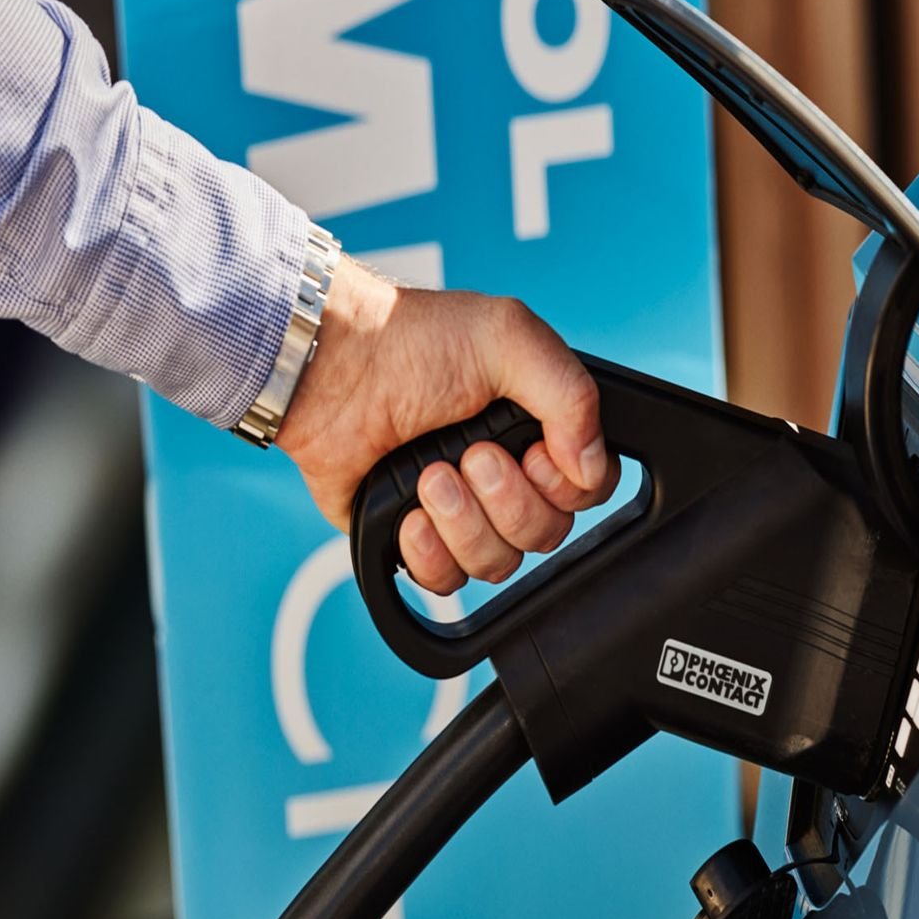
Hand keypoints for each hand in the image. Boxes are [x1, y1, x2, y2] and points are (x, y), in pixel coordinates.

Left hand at [277, 257, 618, 593]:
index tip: (531, 455)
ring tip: (429, 476)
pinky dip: (429, 552)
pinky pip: (445, 581)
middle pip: (545, 534)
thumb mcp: (508, 337)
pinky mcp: (413, 538)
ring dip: (464, 522)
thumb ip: (571, 394)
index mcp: (535, 429)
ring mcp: (460, 511)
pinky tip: (410, 516)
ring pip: (497, 563)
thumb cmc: (409, 341)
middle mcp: (504, 475)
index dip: (564, 486)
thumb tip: (590, 468)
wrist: (329, 369)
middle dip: (505, 499)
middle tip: (468, 456)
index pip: (587, 490)